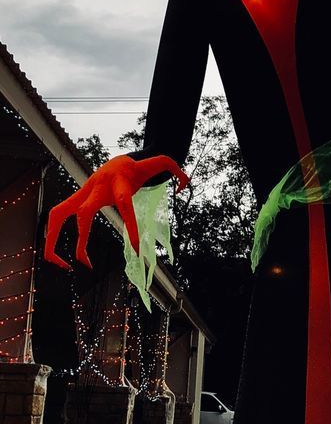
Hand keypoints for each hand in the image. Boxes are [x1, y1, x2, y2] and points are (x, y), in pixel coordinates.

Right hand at [44, 154, 188, 269]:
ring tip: (59, 263)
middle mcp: (96, 189)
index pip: (125, 205)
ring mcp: (82, 194)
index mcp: (119, 184)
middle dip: (82, 237)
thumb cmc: (138, 168)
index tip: (138, 251)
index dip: (130, 227)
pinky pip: (56, 216)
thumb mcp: (159, 164)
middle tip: (85, 262)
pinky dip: (52, 236)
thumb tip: (184, 186)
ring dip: (52, 238)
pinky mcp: (74, 201)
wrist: (121, 160)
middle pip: (84, 212)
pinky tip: (60, 256)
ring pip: (57, 213)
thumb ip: (176, 171)